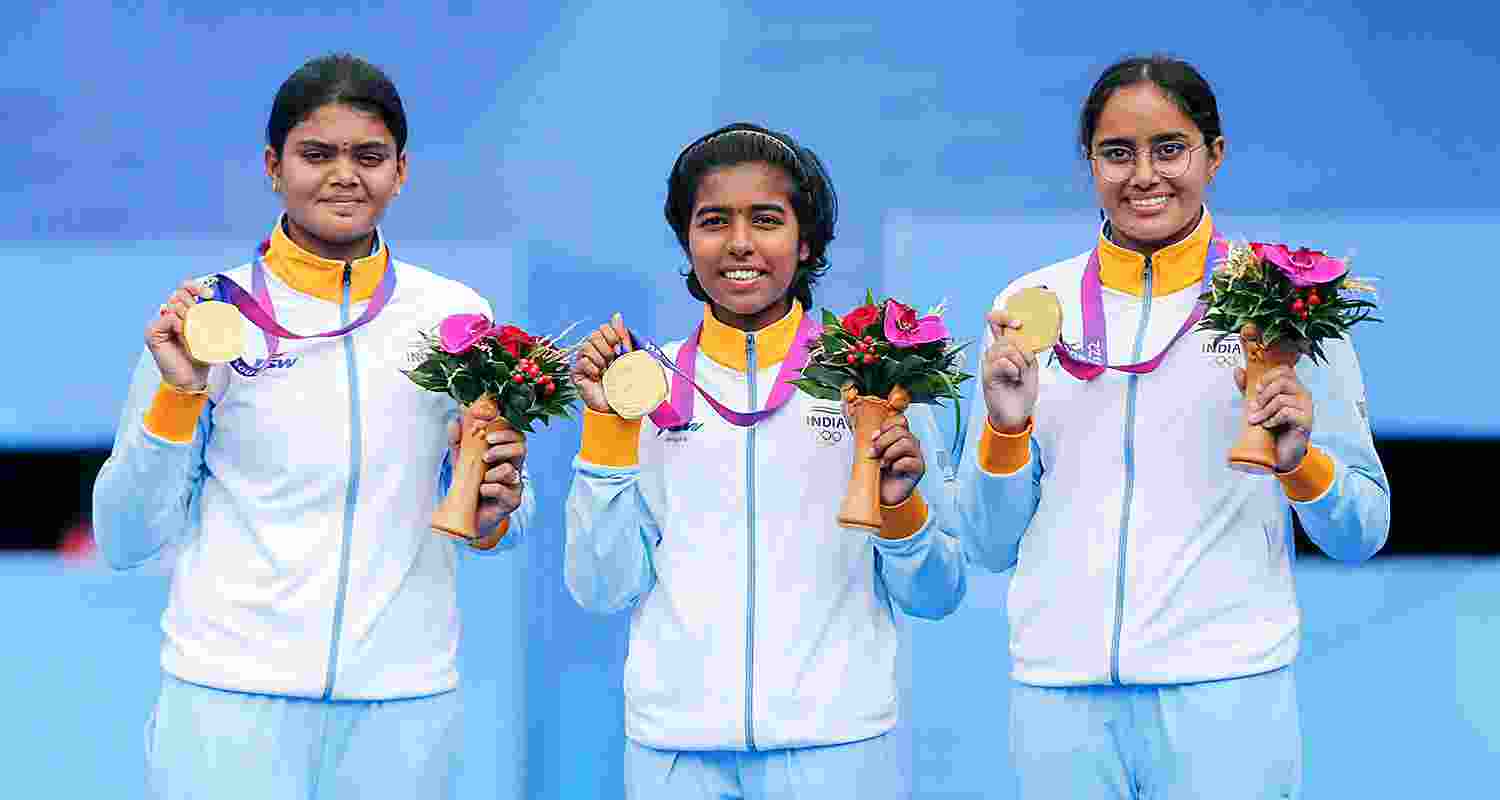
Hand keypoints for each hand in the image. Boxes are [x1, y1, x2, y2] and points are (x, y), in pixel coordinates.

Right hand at [146, 279, 214, 389]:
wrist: (190, 378)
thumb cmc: (200, 358)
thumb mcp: (212, 334)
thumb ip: (213, 318)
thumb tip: (222, 304)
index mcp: (183, 312)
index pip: (184, 289)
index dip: (195, 287)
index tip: (209, 294)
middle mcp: (170, 314)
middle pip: (179, 294)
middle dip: (194, 304)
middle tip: (202, 318)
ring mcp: (160, 322)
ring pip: (175, 305)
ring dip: (190, 319)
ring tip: (195, 334)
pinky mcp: (153, 331)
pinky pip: (169, 318)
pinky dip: (180, 326)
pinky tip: (185, 336)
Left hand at [447, 402, 526, 531]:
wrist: (468, 514)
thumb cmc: (469, 484)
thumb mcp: (460, 459)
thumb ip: (458, 440)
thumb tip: (454, 422)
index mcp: (504, 452)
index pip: (513, 433)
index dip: (504, 428)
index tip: (486, 430)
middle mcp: (513, 465)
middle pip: (521, 446)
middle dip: (503, 447)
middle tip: (485, 455)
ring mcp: (514, 484)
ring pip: (512, 470)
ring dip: (493, 472)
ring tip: (482, 477)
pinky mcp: (512, 501)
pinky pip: (506, 491)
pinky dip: (490, 489)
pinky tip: (481, 491)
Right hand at [571, 312, 632, 413]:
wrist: (618, 404)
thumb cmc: (624, 382)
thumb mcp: (628, 357)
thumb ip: (622, 337)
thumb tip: (617, 315)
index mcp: (606, 344)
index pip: (604, 327)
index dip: (613, 335)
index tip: (621, 348)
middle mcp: (593, 350)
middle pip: (594, 334)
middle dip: (607, 348)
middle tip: (613, 362)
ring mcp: (583, 360)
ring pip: (586, 346)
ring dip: (600, 360)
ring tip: (605, 371)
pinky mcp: (577, 372)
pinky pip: (582, 361)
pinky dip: (593, 369)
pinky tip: (597, 377)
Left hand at [869, 413, 924, 505]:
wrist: (883, 494)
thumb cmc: (880, 474)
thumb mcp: (874, 454)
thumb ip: (875, 442)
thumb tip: (873, 434)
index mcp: (900, 437)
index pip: (900, 421)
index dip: (886, 426)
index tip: (874, 437)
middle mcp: (910, 444)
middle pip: (901, 431)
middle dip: (883, 441)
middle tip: (874, 453)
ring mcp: (916, 456)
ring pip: (906, 443)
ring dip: (890, 453)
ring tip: (883, 463)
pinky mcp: (918, 469)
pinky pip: (910, 461)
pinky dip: (897, 465)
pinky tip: (892, 470)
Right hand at [980, 308, 1038, 431]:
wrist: (1017, 414)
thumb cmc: (1022, 392)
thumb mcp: (1030, 366)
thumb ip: (1025, 349)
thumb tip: (1021, 335)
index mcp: (1005, 350)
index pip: (997, 325)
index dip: (1003, 317)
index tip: (1017, 322)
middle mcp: (994, 355)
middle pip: (1006, 338)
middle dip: (1022, 352)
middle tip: (1025, 367)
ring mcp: (989, 364)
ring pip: (1005, 349)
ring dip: (1019, 363)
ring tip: (1019, 376)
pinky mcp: (987, 374)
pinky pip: (1002, 362)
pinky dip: (1013, 370)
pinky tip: (1013, 379)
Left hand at [1236, 365, 1314, 471]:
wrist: (1279, 453)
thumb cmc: (1271, 426)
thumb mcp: (1257, 404)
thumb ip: (1248, 387)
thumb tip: (1238, 370)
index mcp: (1293, 387)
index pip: (1284, 370)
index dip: (1268, 377)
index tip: (1257, 390)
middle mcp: (1302, 394)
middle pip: (1282, 382)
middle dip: (1263, 395)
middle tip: (1256, 407)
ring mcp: (1306, 407)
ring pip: (1281, 399)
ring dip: (1264, 411)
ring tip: (1258, 420)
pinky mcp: (1306, 421)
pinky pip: (1286, 413)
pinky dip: (1272, 420)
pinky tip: (1268, 426)